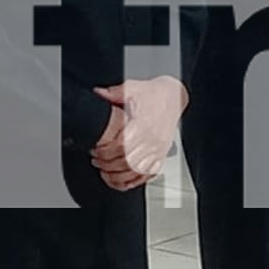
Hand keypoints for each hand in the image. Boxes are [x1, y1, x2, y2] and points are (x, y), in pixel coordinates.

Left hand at [92, 76, 188, 190]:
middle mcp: (153, 139)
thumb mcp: (132, 89)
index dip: (105, 151)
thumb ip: (113, 93)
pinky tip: (124, 178)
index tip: (95, 150)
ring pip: (137, 171)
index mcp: (144, 124)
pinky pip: (149, 174)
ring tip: (106, 171)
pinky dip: (135, 179)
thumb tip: (97, 93)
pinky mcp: (162, 154)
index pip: (121, 146)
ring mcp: (158, 149)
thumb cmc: (154, 94)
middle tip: (96, 160)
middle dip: (108, 164)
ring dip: (119, 174)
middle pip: (127, 161)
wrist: (174, 96)